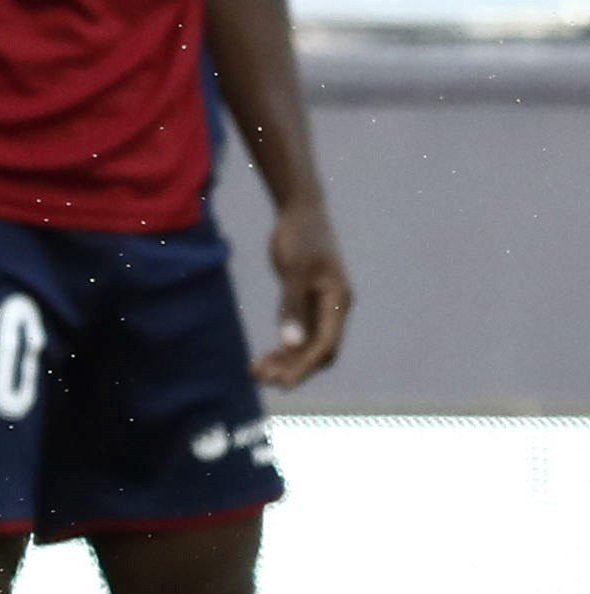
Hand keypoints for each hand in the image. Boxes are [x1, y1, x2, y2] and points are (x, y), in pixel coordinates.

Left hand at [253, 196, 352, 388]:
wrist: (300, 210)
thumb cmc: (300, 236)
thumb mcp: (293, 272)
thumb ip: (292, 307)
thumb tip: (290, 343)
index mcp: (338, 302)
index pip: (325, 345)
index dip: (305, 367)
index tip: (283, 383)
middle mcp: (333, 308)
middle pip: (316, 350)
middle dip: (292, 367)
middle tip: (263, 380)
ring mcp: (320, 305)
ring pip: (305, 343)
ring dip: (284, 359)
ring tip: (256, 373)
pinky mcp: (305, 299)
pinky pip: (296, 330)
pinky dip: (281, 345)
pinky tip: (261, 358)